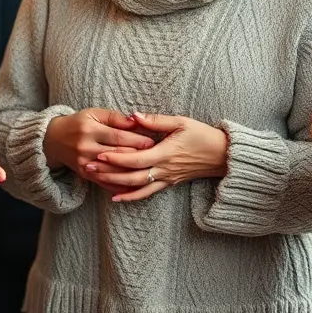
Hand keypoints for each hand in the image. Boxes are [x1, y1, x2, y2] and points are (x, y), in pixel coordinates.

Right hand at [43, 108, 155, 179]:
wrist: (54, 140)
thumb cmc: (78, 123)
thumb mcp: (94, 114)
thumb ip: (115, 118)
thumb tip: (136, 121)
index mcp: (90, 130)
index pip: (118, 137)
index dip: (136, 139)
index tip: (152, 141)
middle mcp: (86, 148)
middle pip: (118, 154)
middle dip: (138, 156)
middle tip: (156, 156)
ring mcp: (85, 163)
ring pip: (114, 171)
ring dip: (132, 172)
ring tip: (150, 170)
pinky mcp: (85, 175)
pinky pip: (106, 182)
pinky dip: (121, 185)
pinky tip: (135, 186)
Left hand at [85, 113, 228, 202]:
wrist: (222, 155)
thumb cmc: (203, 135)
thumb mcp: (181, 122)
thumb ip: (155, 120)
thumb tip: (132, 115)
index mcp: (165, 153)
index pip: (135, 159)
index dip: (117, 158)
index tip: (99, 154)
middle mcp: (164, 169)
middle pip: (131, 176)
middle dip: (109, 173)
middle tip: (89, 168)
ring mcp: (166, 179)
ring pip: (137, 187)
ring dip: (115, 185)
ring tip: (96, 181)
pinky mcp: (169, 183)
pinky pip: (147, 193)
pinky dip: (131, 197)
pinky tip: (116, 197)